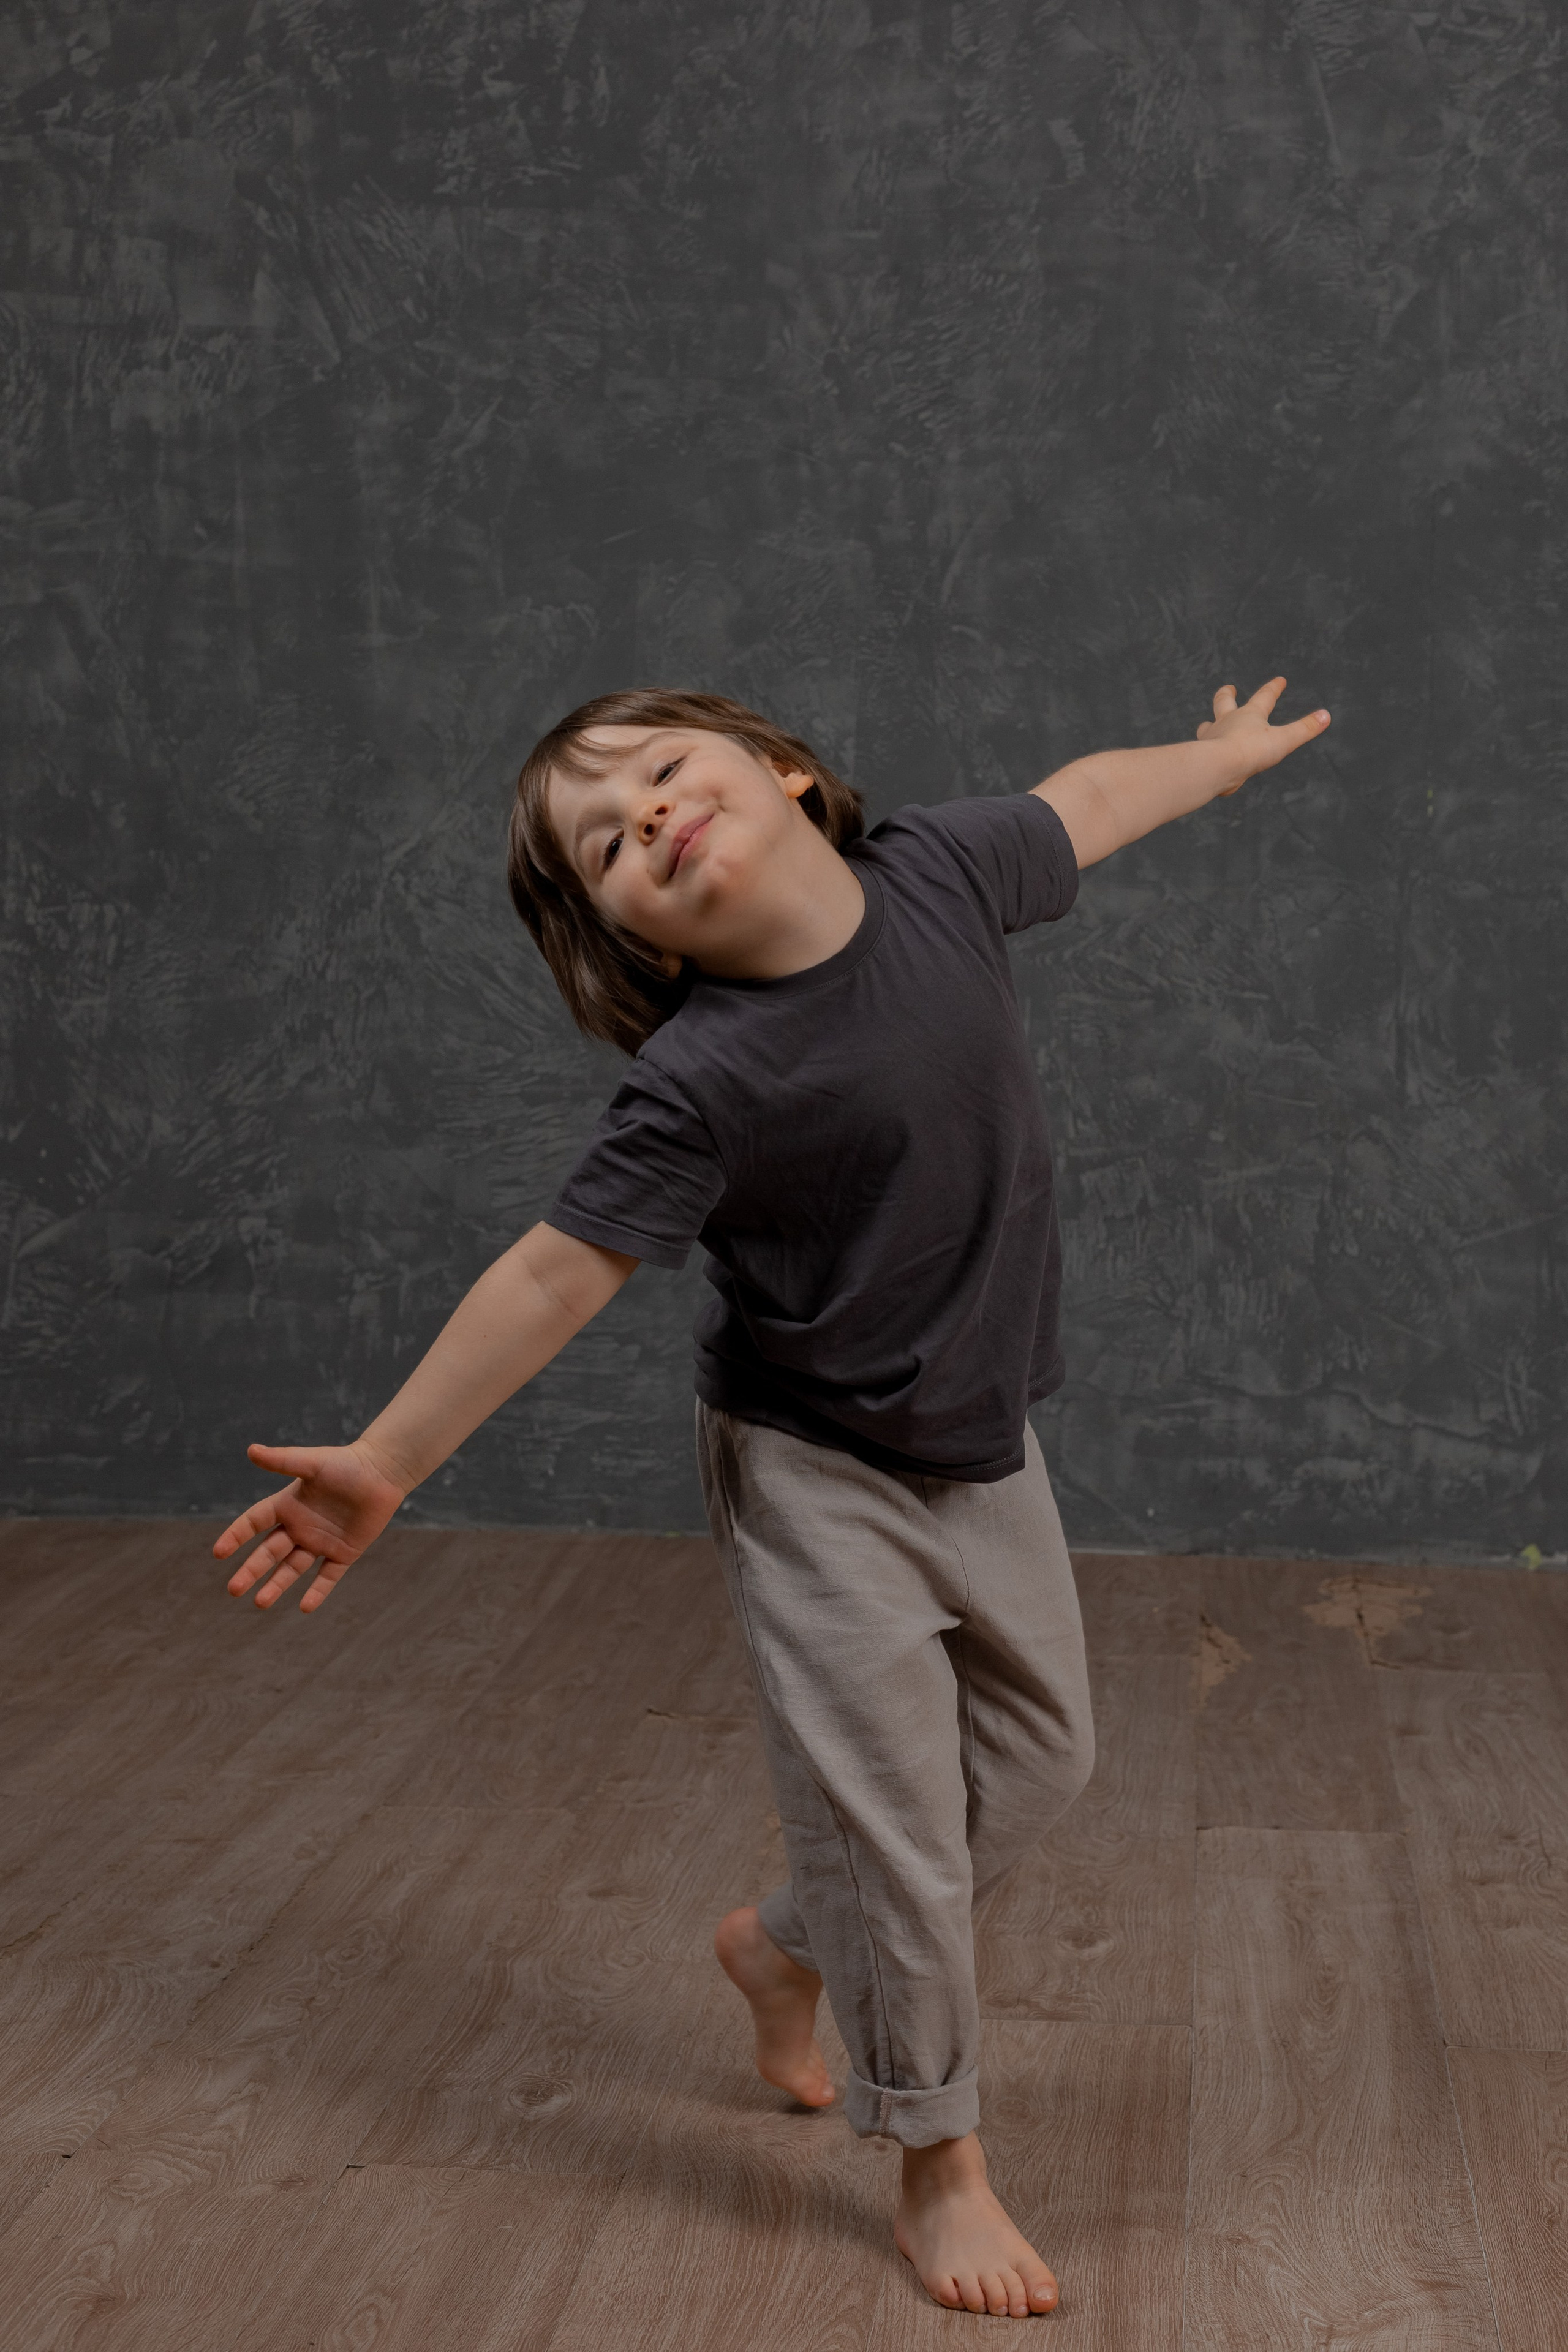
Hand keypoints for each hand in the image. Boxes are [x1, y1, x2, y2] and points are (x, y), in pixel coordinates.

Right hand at [213, 1439, 408, 1611]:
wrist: (383, 1472)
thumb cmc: (346, 1464)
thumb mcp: (312, 1463)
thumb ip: (283, 1461)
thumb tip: (250, 1450)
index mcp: (288, 1505)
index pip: (253, 1523)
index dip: (236, 1536)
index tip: (218, 1553)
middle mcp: (299, 1527)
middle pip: (269, 1553)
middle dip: (251, 1571)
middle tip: (234, 1590)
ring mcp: (320, 1542)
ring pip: (292, 1569)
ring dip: (277, 1586)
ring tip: (260, 1604)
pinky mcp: (343, 1554)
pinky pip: (327, 1577)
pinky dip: (317, 1592)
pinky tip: (305, 1608)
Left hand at [1197, 677, 1329, 794]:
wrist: (1218, 766)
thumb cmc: (1250, 750)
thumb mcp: (1283, 739)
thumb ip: (1304, 729)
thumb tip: (1326, 716)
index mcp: (1249, 715)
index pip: (1264, 696)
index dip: (1274, 688)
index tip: (1280, 680)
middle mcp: (1227, 721)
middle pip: (1224, 702)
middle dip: (1227, 694)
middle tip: (1228, 689)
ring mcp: (1212, 737)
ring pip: (1207, 726)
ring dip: (1208, 724)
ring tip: (1207, 724)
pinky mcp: (1203, 755)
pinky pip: (1203, 751)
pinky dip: (1205, 751)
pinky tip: (1207, 756)